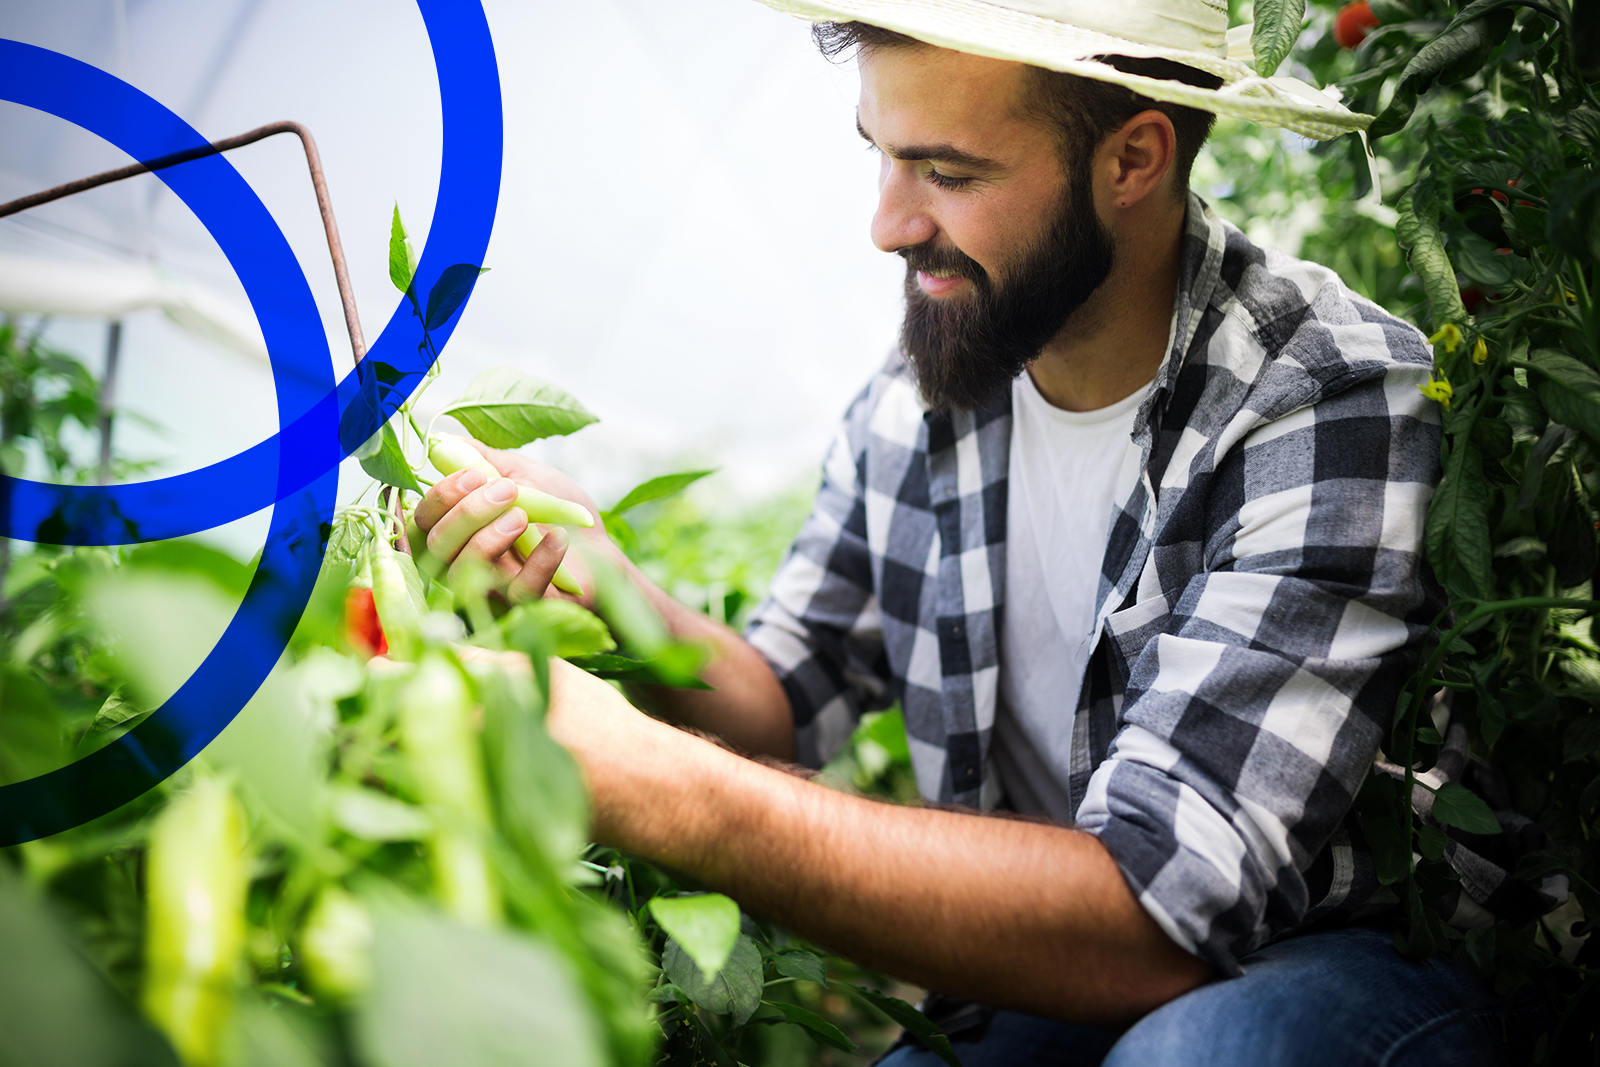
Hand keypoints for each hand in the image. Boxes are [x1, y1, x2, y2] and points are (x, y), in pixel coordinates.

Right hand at [412, 436, 614, 604]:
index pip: (424, 520)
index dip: (440, 497)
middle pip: (438, 546)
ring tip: (523, 514)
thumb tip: (444, 441)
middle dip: (466, 513)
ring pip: (466, 572)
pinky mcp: (526, 606)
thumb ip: (483, 459)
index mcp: (456, 531)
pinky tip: (557, 539)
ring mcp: (492, 588)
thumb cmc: (556, 512)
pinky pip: (518, 592)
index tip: (474, 475)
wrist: (601, 546)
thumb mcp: (522, 474)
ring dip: (491, 537)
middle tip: (506, 490)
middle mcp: (463, 563)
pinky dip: (538, 563)